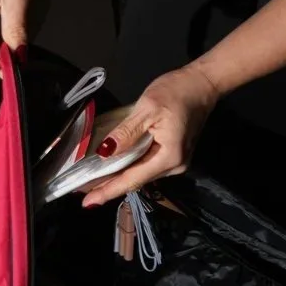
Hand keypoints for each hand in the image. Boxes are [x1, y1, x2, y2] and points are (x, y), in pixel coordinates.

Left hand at [77, 64, 220, 206]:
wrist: (203, 83)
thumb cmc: (177, 91)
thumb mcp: (147, 108)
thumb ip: (126, 132)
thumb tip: (105, 153)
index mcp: (169, 157)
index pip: (133, 179)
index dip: (109, 191)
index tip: (89, 203)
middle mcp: (175, 165)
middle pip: (136, 179)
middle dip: (109, 185)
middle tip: (82, 189)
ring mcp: (176, 160)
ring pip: (141, 173)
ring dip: (118, 176)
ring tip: (93, 180)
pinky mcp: (174, 153)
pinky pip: (147, 164)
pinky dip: (129, 166)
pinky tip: (114, 165)